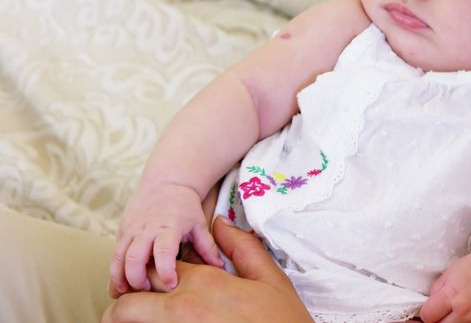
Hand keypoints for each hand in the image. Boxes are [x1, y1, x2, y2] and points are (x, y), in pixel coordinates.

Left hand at [102, 216, 311, 322]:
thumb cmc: (282, 320)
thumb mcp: (270, 278)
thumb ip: (241, 247)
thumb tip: (221, 222)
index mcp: (203, 284)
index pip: (153, 272)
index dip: (147, 278)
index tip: (152, 286)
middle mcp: (182, 310)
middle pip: (125, 307)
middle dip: (123, 309)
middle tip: (132, 312)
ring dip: (130, 322)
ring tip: (138, 321)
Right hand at [110, 182, 222, 293]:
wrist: (165, 183)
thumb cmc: (184, 205)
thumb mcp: (199, 223)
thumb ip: (207, 246)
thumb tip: (220, 266)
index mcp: (168, 227)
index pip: (163, 252)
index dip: (165, 271)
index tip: (170, 284)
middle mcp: (146, 229)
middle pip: (133, 258)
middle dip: (137, 279)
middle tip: (147, 291)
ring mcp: (131, 230)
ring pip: (118, 258)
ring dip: (120, 278)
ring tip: (127, 293)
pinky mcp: (121, 231)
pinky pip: (114, 254)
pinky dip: (114, 271)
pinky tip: (120, 285)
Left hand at [419, 244, 470, 322]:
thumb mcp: (450, 273)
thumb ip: (436, 293)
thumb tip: (427, 309)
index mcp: (452, 295)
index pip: (427, 316)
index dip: (428, 312)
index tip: (432, 309)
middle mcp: (466, 311)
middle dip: (440, 319)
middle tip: (446, 311)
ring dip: (455, 322)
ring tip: (461, 312)